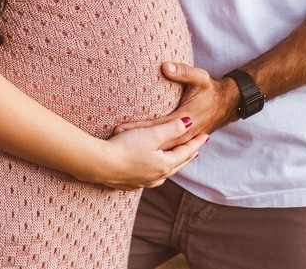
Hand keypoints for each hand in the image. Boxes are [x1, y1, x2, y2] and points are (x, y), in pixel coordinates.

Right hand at [91, 115, 208, 190]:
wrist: (98, 165)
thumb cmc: (125, 147)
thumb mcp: (152, 135)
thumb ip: (172, 129)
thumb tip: (190, 122)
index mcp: (164, 164)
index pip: (186, 152)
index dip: (196, 142)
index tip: (206, 136)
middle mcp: (156, 176)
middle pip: (178, 164)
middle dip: (188, 155)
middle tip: (196, 149)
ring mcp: (143, 182)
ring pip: (164, 174)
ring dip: (173, 165)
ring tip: (177, 160)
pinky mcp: (129, 184)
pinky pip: (150, 179)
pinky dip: (157, 173)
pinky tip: (152, 172)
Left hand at [113, 62, 239, 149]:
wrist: (227, 104)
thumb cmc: (210, 89)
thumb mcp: (200, 77)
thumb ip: (183, 71)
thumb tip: (165, 66)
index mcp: (186, 119)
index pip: (156, 126)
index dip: (138, 129)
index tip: (119, 128)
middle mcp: (185, 134)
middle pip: (156, 142)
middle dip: (135, 142)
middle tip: (113, 141)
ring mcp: (186, 140)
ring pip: (161, 151)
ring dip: (142, 150)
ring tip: (120, 148)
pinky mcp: (185, 142)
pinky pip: (167, 151)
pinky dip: (153, 153)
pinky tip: (138, 154)